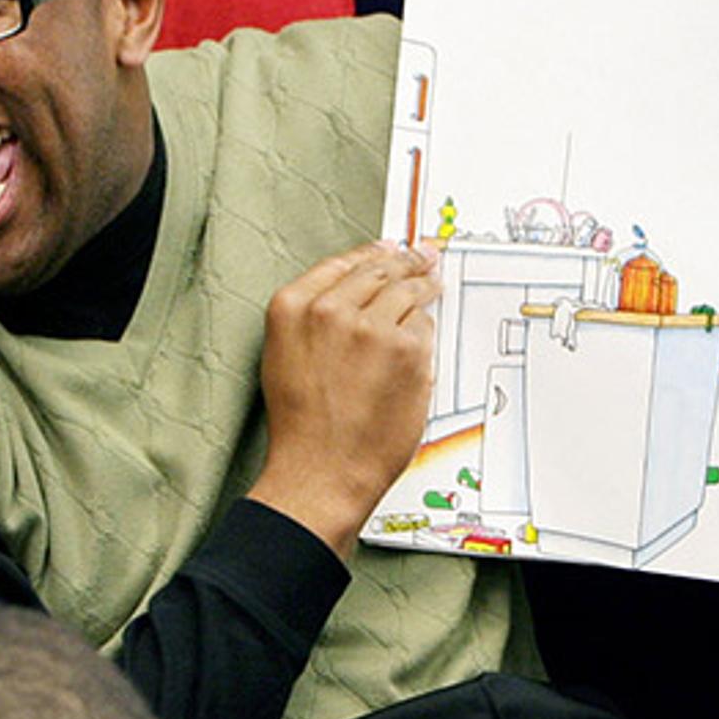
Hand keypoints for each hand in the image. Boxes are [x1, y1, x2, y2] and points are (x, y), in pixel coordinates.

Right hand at [245, 242, 442, 553]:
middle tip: (423, 256)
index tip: (387, 248)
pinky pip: (423, 328)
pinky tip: (421, 340)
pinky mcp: (406, 350)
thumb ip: (313, 321)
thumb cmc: (302, 427)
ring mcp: (371, 327)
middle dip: (405, 261)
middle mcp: (330, 309)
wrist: (321, 471)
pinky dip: (424, 334)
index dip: (370, 253)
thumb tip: (354, 297)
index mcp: (292, 307)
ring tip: (433, 282)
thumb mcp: (284, 358)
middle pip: (379, 270)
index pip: (342, 264)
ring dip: (424, 287)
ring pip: (407, 293)